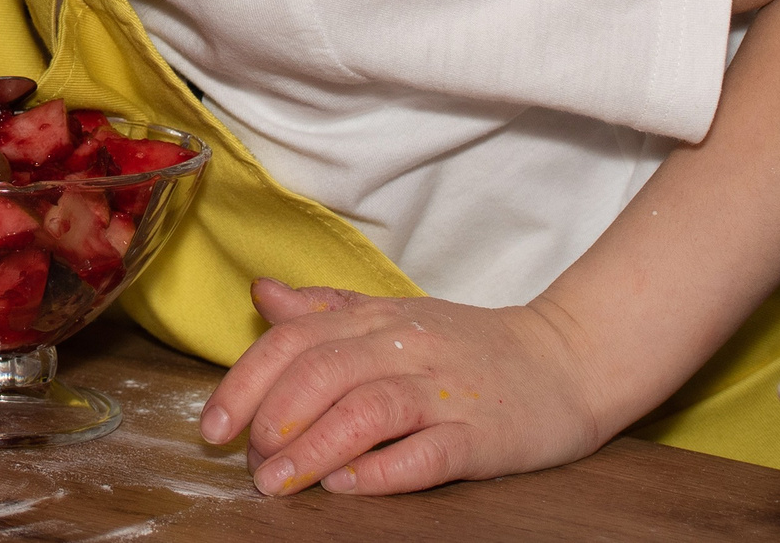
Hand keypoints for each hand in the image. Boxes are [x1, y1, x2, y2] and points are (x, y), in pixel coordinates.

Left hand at [199, 280, 606, 495]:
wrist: (567, 360)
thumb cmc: (467, 346)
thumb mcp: (392, 316)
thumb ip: (325, 309)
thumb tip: (262, 294)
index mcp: (375, 318)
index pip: (293, 340)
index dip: (244, 384)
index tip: (212, 428)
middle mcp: (404, 347)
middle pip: (321, 372)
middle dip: (272, 418)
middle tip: (248, 460)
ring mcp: (445, 390)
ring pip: (367, 410)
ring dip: (313, 448)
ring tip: (277, 482)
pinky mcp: (483, 434)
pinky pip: (428, 452)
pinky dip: (383, 470)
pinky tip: (348, 486)